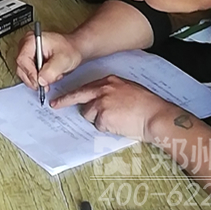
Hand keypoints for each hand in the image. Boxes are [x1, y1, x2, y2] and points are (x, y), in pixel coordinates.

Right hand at [16, 31, 82, 89]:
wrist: (74, 49)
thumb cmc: (70, 49)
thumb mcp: (63, 60)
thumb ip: (51, 71)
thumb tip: (40, 81)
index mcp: (32, 40)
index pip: (23, 60)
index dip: (30, 73)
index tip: (39, 82)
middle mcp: (26, 45)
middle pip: (21, 67)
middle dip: (34, 79)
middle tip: (45, 85)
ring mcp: (27, 52)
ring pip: (24, 72)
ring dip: (36, 80)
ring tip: (50, 77)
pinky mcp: (30, 60)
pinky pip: (28, 73)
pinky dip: (37, 79)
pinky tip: (47, 76)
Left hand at [52, 76, 175, 140]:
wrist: (155, 115)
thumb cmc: (147, 105)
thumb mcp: (128, 89)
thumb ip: (112, 91)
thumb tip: (100, 99)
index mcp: (109, 81)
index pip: (86, 87)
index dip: (74, 93)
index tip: (62, 96)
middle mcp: (103, 90)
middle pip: (79, 96)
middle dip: (65, 101)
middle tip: (55, 105)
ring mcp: (102, 102)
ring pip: (89, 114)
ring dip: (98, 120)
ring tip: (117, 119)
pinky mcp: (103, 116)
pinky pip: (99, 125)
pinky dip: (107, 128)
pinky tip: (119, 124)